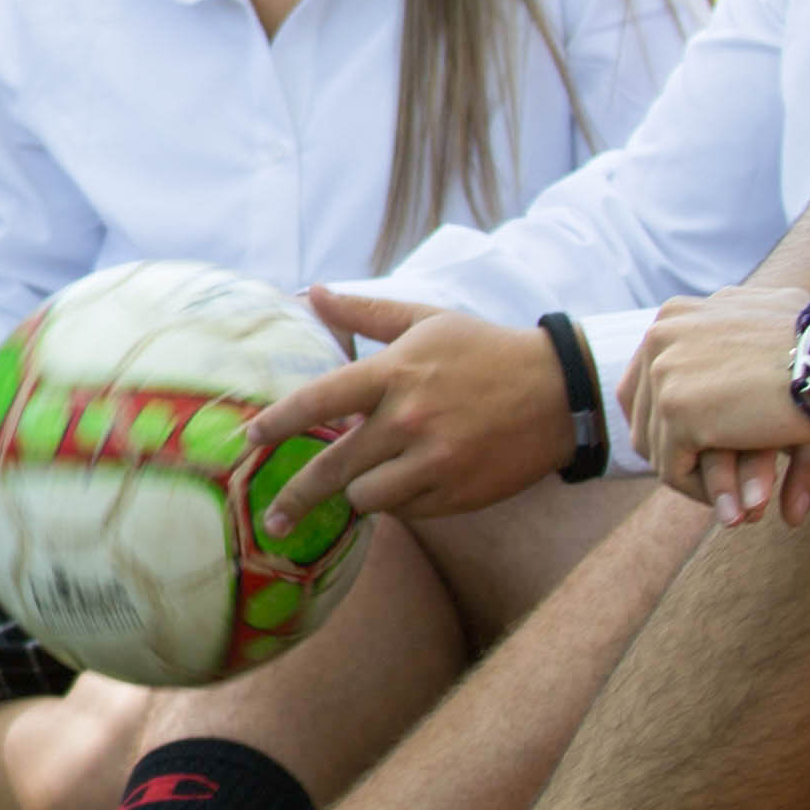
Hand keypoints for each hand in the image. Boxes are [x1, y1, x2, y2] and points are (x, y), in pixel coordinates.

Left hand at [267, 292, 568, 523]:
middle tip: (271, 517)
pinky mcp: (457, 493)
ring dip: (357, 494)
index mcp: (395, 374)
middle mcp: (408, 420)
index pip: (319, 401)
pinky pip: (405, 511)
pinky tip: (407, 484)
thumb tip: (314, 292)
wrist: (559, 393)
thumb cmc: (485, 351)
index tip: (250, 439)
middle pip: (332, 468)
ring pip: (365, 497)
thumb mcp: (428, 321)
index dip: (278, 423)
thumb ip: (367, 313)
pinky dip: (397, 502)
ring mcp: (433, 460)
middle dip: (295, 496)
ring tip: (360, 486)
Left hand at [619, 284, 809, 525]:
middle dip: (678, 453)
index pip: (644, 382)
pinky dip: (702, 493)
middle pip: (643, 415)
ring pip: (658, 446)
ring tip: (732, 500)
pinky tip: (738, 504)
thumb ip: (738, 363)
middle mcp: (660, 337)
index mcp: (673, 316)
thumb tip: (716, 354)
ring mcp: (664, 372)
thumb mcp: (770, 347)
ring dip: (694, 477)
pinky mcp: (679, 411)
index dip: (669, 423)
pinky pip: (674, 470)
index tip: (704, 450)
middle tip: (716, 485)